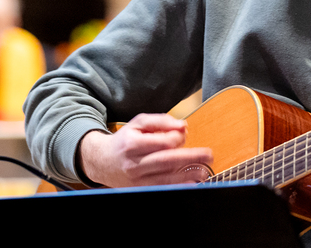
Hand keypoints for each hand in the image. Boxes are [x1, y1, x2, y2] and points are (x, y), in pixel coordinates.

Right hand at [77, 113, 213, 187]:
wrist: (102, 161)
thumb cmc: (125, 139)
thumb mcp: (138, 123)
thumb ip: (161, 121)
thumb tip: (183, 125)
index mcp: (132, 143)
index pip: (162, 142)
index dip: (178, 138)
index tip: (184, 134)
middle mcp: (134, 163)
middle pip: (166, 161)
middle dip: (190, 158)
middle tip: (208, 155)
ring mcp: (136, 179)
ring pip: (166, 178)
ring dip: (188, 175)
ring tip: (204, 171)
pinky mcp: (140, 189)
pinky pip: (162, 189)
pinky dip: (177, 187)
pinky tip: (191, 183)